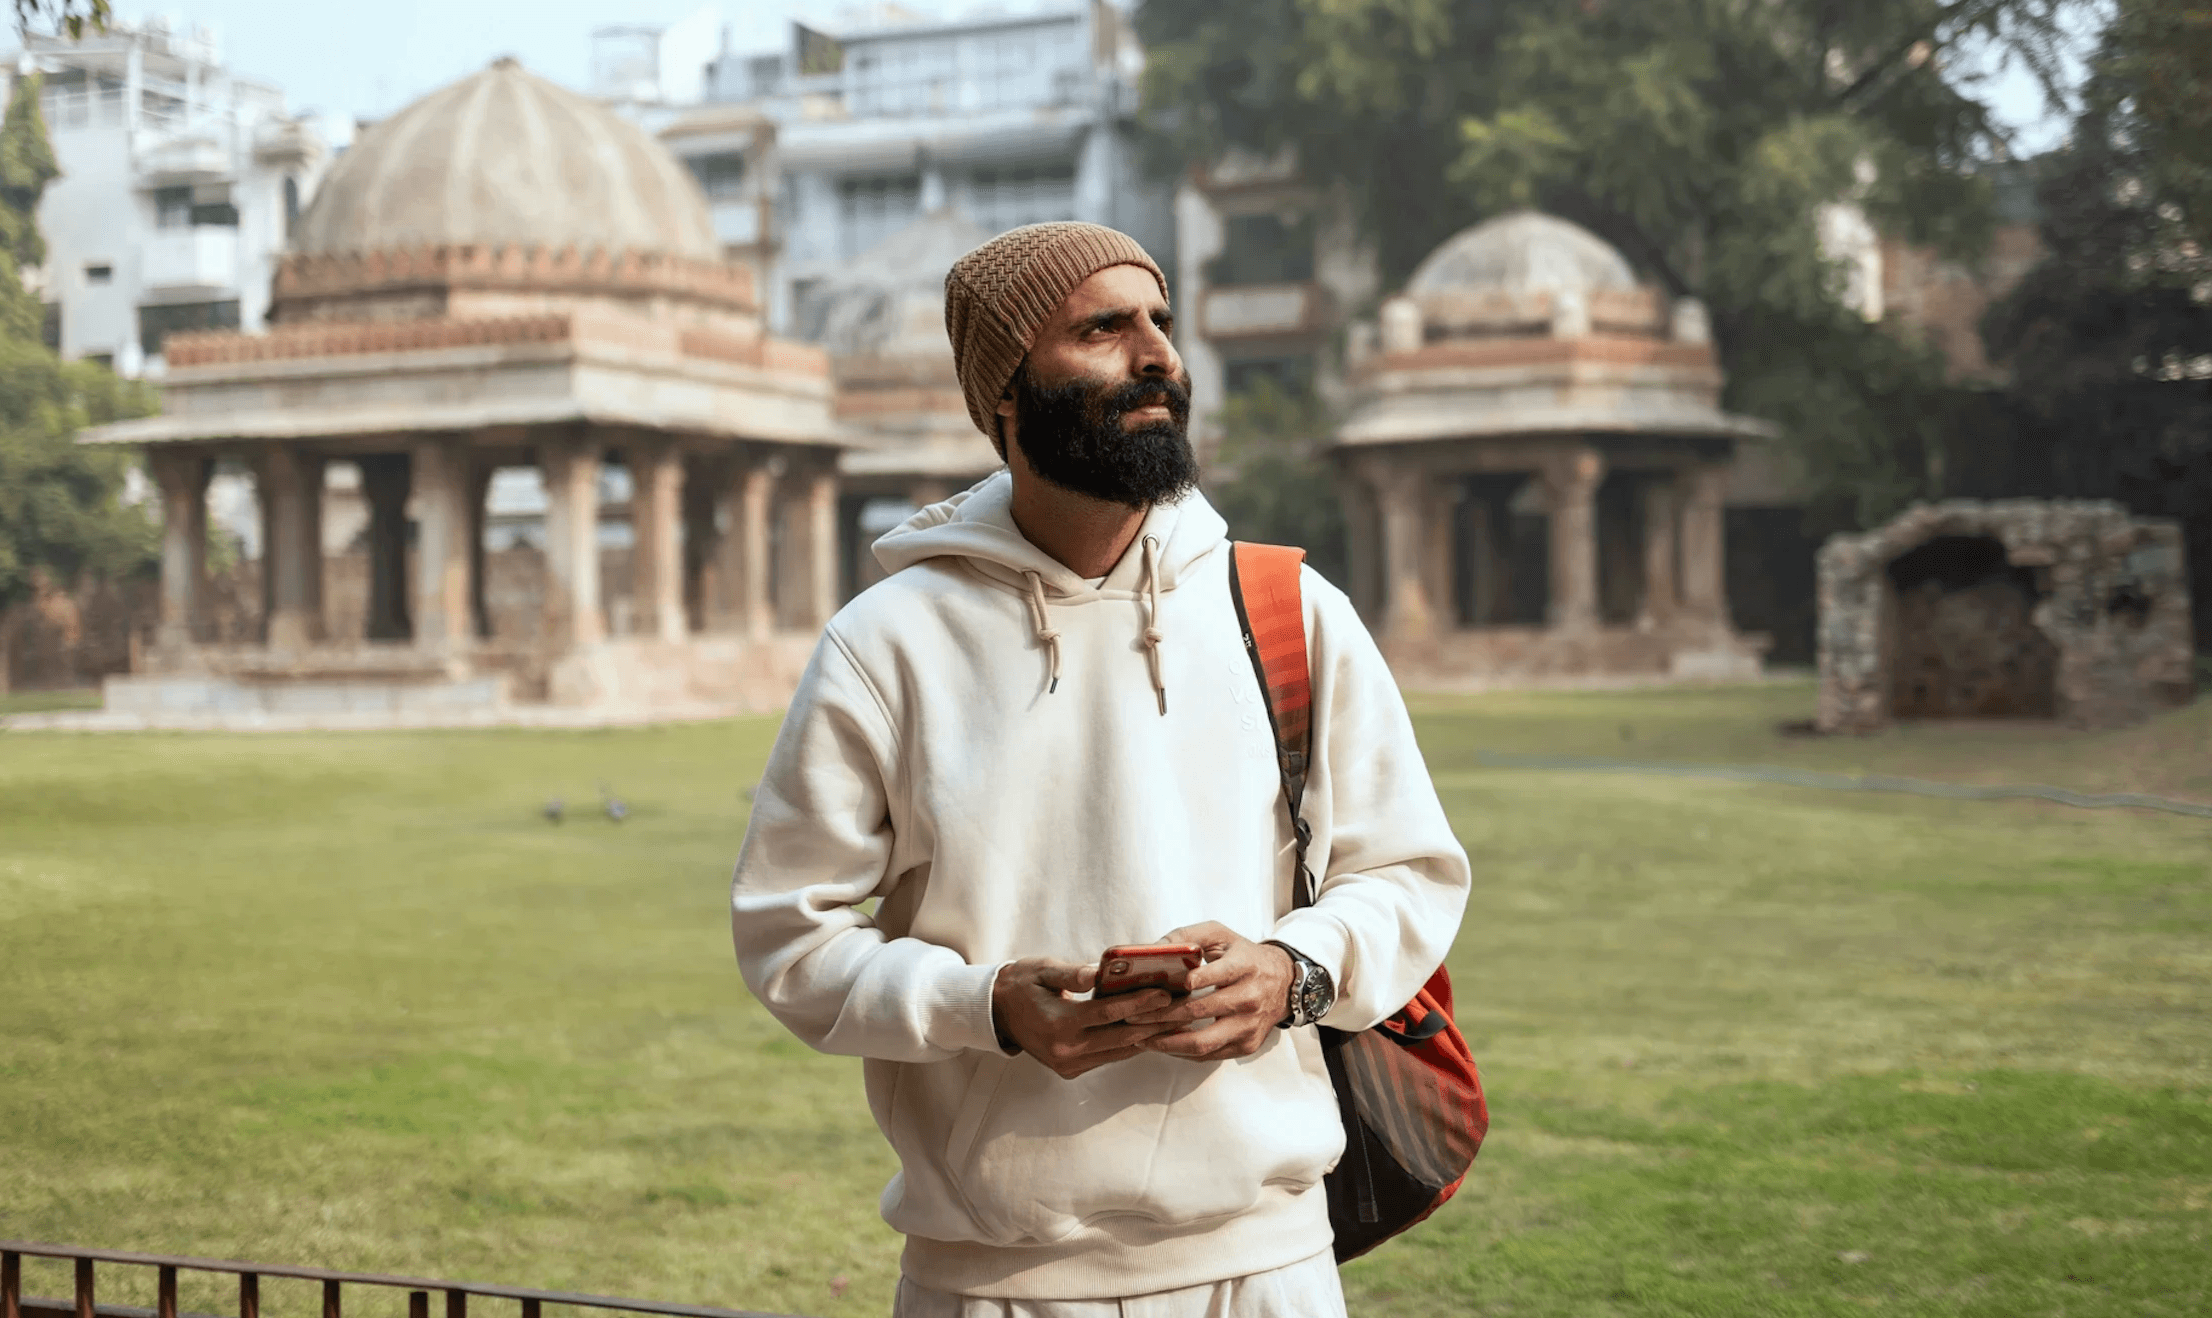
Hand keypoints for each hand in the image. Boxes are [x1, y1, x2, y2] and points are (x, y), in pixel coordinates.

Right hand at [991, 958, 1177, 1079]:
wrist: (996, 1012)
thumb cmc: (1022, 983)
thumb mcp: (1043, 970)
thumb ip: (1072, 973)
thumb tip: (1098, 972)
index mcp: (1058, 1023)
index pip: (1107, 1014)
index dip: (1138, 1003)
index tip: (1165, 993)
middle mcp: (1065, 1050)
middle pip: (1120, 1038)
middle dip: (1153, 1022)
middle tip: (1183, 1008)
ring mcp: (1068, 1064)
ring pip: (1119, 1051)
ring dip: (1147, 1035)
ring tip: (1176, 1018)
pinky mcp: (1071, 1070)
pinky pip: (1109, 1056)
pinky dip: (1130, 1043)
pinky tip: (1151, 1029)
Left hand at [1130, 922, 1292, 1062]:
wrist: (1284, 982)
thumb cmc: (1244, 956)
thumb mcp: (1221, 935)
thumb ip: (1187, 937)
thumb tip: (1152, 949)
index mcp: (1245, 966)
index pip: (1212, 975)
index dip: (1183, 983)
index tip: (1153, 988)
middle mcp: (1250, 998)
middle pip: (1198, 1011)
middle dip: (1160, 1016)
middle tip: (1132, 1017)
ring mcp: (1249, 1026)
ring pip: (1202, 1042)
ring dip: (1166, 1042)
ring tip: (1141, 1038)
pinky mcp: (1247, 1045)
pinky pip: (1208, 1055)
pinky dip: (1181, 1051)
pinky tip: (1162, 1043)